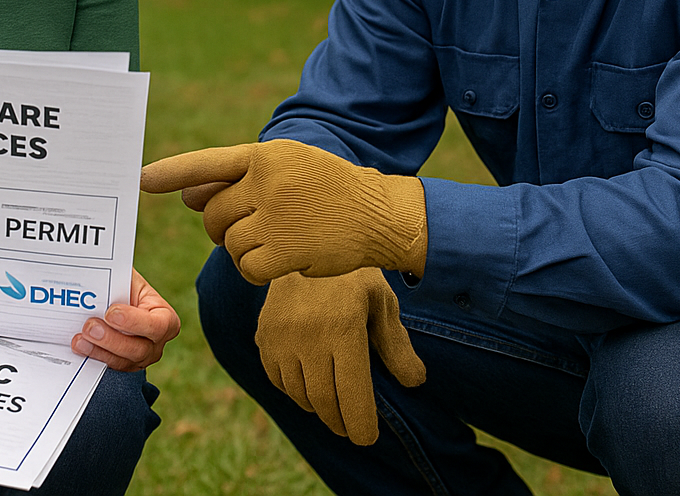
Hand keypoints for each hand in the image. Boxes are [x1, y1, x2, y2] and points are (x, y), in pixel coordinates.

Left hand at [71, 269, 180, 371]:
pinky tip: (80, 346)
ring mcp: (140, 358)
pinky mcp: (121, 365)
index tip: (111, 312)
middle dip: (112, 339)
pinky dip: (92, 356)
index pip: (157, 326)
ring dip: (98, 350)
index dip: (134, 322)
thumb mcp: (127, 279)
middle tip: (90, 327)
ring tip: (80, 338)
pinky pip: (108, 366)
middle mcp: (156, 343)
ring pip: (122, 362)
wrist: (115, 299)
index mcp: (165, 318)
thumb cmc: (123, 286)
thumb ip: (117, 280)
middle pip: (138, 349)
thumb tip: (98, 276)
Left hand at [140, 140, 427, 283]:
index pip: (208, 163)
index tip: (141, 180)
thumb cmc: (328, 189)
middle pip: (213, 213)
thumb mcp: (288, 167)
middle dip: (220, 226)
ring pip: (228, 242)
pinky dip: (255, 269)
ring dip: (241, 248)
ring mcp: (275, 217)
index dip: (172, 172)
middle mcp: (267, 183)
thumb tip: (187, 197)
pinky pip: (245, 267)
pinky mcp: (285, 250)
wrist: (378, 213)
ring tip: (273, 240)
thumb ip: (240, 179)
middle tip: (246, 228)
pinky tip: (279, 260)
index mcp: (265, 156)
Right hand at [257, 269, 425, 445]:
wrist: (302, 241)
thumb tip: (415, 382)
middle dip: (341, 422)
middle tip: (352, 428)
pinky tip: (310, 384)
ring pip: (300, 395)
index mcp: (343, 329)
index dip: (360, 425)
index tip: (367, 438)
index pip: (352, 396)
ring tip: (333, 404)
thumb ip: (396, 345)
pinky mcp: (265, 336)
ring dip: (318, 407)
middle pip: (324, 402)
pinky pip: (278, 380)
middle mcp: (309, 337)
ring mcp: (281, 338)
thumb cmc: (352, 274)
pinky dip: (295, 390)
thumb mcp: (382, 302)